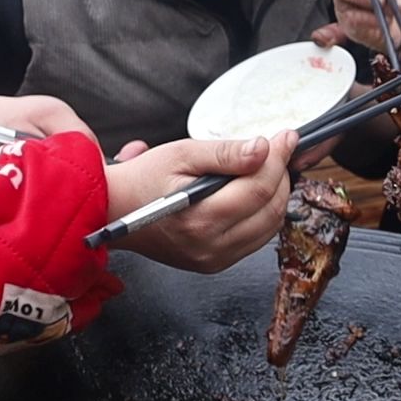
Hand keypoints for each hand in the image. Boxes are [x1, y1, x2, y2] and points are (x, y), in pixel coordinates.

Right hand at [104, 130, 297, 272]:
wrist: (115, 211)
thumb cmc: (143, 180)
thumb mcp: (181, 154)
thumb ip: (225, 153)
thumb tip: (262, 149)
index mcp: (200, 218)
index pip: (259, 188)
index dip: (279, 158)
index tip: (285, 137)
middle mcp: (210, 245)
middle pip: (271, 209)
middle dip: (281, 175)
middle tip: (277, 151)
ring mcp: (214, 259)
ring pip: (270, 227)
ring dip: (276, 195)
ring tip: (266, 170)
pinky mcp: (215, 263)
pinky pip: (255, 239)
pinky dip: (263, 213)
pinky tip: (253, 193)